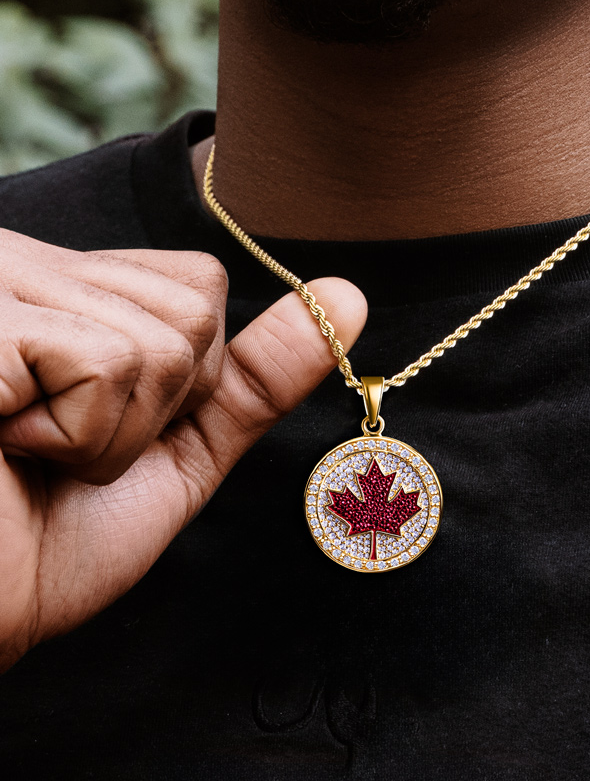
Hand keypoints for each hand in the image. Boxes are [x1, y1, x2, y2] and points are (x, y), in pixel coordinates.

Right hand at [0, 230, 366, 669]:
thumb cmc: (60, 533)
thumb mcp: (182, 446)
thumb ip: (257, 372)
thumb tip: (347, 296)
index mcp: (75, 287)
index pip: (200, 282)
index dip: (187, 375)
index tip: (107, 421)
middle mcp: (31, 265)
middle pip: (194, 309)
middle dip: (157, 408)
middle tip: (65, 449)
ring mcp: (4, 287)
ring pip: (163, 341)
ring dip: (115, 434)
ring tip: (32, 453)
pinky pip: (107, 366)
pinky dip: (81, 438)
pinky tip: (7, 445)